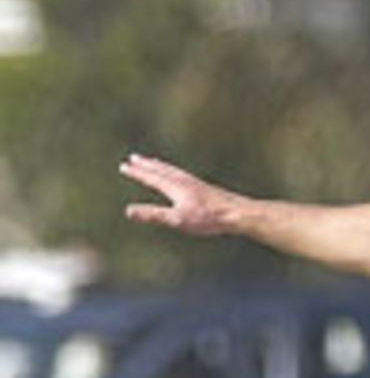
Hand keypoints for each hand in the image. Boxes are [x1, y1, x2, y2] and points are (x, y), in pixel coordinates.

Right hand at [120, 153, 240, 236]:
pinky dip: (176, 172)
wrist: (236, 213)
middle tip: (134, 158)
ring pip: (174, 171)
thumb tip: (129, 211)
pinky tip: (181, 178)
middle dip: (146, 165)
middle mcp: (184, 181)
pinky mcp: (205, 188)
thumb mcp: (177, 219)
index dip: (137, 173)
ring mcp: (196, 183)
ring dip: (161, 166)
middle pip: (161, 169)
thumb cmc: (208, 218)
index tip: (124, 166)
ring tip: (154, 162)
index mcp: (175, 187)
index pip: (151, 177)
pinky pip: (185, 176)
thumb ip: (153, 215)